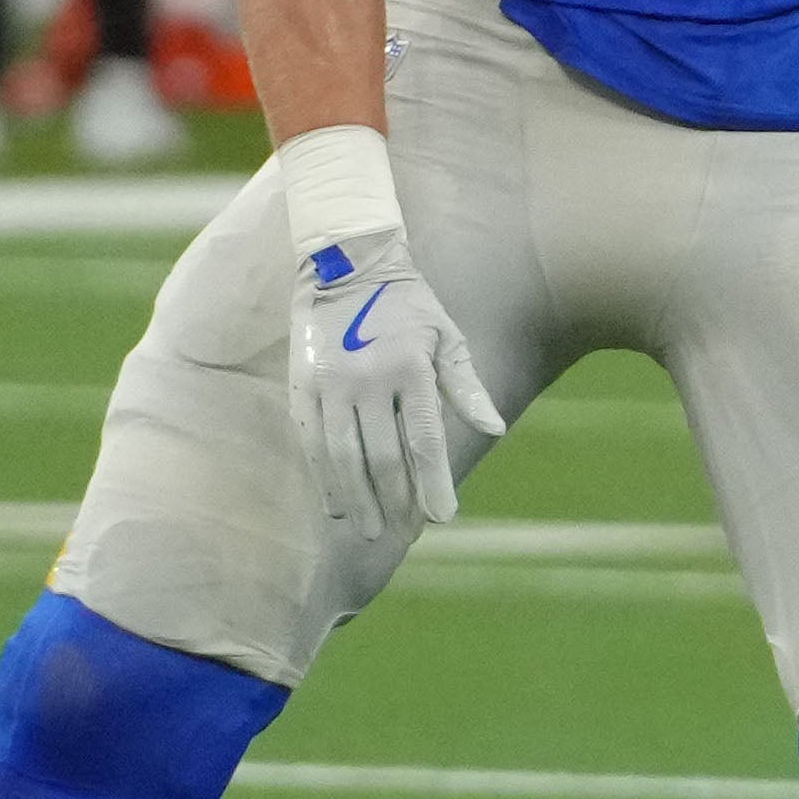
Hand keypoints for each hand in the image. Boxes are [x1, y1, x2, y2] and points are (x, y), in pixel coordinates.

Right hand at [290, 222, 508, 541]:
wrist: (347, 263)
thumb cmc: (408, 304)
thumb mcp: (447, 336)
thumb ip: (466, 386)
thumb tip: (496, 429)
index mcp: (411, 368)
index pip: (424, 440)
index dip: (433, 482)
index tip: (442, 517)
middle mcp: (369, 380)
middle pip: (383, 456)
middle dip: (396, 501)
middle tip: (404, 534)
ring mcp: (331, 384)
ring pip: (344, 456)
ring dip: (358, 498)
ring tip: (369, 530)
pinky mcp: (303, 385)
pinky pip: (312, 441)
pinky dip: (324, 476)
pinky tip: (335, 502)